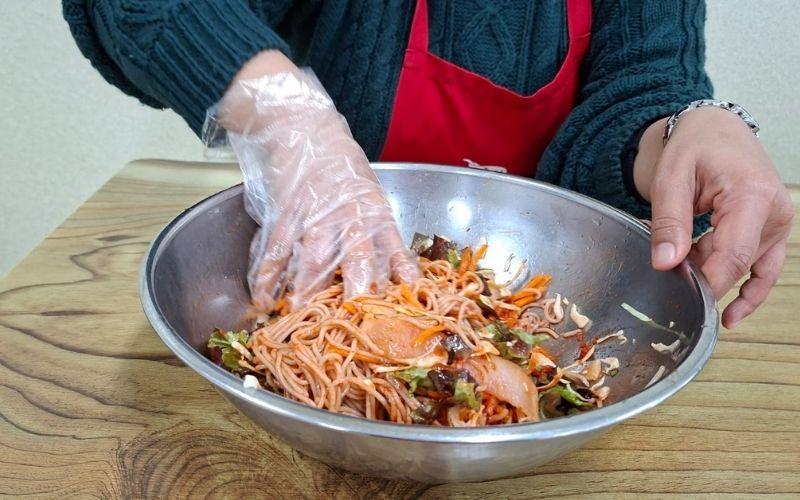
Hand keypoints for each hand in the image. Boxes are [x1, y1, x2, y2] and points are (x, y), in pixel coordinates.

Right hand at [213, 52, 418, 310]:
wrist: (303, 125)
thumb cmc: (343, 166)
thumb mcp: (370, 194)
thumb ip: (379, 233)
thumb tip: (396, 278)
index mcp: (374, 209)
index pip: (392, 247)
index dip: (398, 276)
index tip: (404, 303)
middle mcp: (348, 212)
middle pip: (354, 253)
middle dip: (355, 285)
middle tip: (355, 314)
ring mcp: (314, 211)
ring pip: (312, 254)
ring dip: (306, 286)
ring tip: (300, 313)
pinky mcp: (284, 210)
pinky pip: (276, 248)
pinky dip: (267, 274)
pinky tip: (263, 297)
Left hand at [634, 106, 793, 328]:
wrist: (714, 129)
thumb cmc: (694, 146)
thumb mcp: (670, 178)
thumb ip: (668, 222)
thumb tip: (665, 264)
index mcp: (752, 195)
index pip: (733, 255)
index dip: (707, 284)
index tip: (681, 299)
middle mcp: (774, 211)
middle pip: (738, 264)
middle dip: (702, 278)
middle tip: (665, 280)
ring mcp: (778, 223)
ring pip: (744, 267)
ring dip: (711, 272)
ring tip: (679, 271)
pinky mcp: (772, 230)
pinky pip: (765, 269)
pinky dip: (748, 291)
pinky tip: (731, 315)